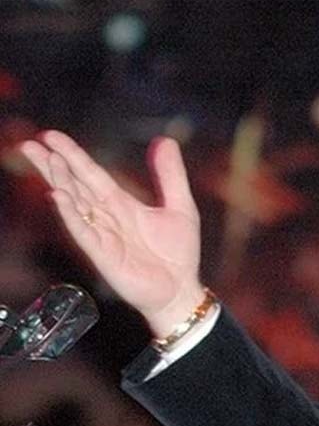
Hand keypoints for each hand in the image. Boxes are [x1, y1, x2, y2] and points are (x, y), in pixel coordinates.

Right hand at [18, 131, 205, 336]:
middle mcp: (106, 217)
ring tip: (46, 161)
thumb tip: (165, 140)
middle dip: (52, 165)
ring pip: (75, 204)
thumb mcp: (180, 206)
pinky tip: (59, 196)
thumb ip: (170, 175)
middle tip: (30, 145)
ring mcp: (102, 235)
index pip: (91, 174)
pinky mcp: (103, 255)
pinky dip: (70, 214)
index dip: (72, 155)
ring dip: (60, 182)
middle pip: (74, 185)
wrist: (181, 290)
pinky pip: (83, 231)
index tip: (50, 136)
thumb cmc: (177, 253)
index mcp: (121, 204)